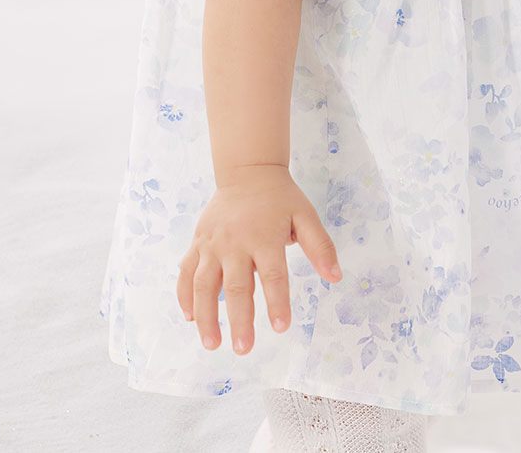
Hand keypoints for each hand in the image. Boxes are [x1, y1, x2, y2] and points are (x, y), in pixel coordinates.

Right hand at [176, 164, 341, 355]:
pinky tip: (189, 318)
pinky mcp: (198, 243)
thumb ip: (320, 246)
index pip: (273, 276)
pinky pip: (186, 272)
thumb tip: (336, 277)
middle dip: (240, 320)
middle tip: (244, 349)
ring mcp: (213, 244)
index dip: (278, 302)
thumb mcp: (305, 215)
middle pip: (237, 286)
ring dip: (206, 316)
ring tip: (212, 343)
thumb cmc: (280, 198)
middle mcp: (236, 243)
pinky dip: (184, 296)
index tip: (281, 328)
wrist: (247, 171)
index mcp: (265, 237)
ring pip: (204, 285)